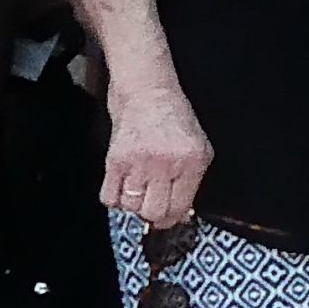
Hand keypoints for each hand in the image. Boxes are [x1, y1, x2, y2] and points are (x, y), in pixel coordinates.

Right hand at [99, 74, 213, 229]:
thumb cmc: (174, 115)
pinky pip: (109, 196)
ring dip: (134, 204)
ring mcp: (139, 162)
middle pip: (155, 212)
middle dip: (154, 215)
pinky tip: (123, 186)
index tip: (171, 217)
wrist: (147, 89)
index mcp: (191, 161)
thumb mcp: (199, 146)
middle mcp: (166, 164)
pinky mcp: (115, 159)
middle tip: (153, 205)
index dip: (174, 217)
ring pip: (131, 207)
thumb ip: (193, 180)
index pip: (181, 207)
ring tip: (139, 190)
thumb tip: (182, 213)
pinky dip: (115, 198)